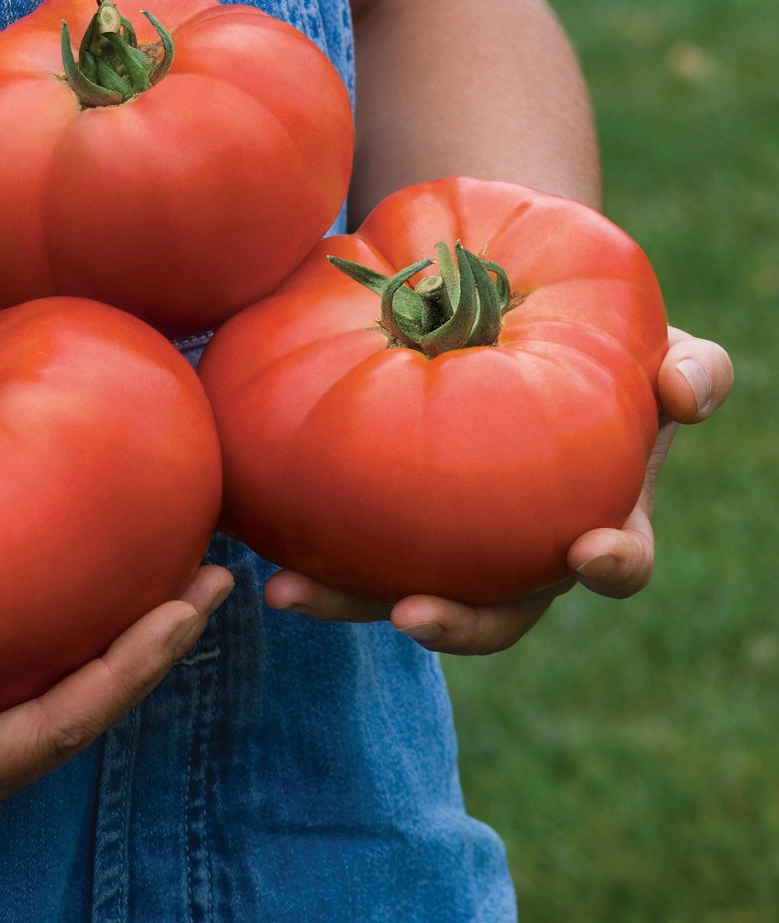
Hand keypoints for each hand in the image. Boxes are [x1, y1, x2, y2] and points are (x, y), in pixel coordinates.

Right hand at [0, 565, 232, 842]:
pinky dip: (75, 645)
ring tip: (179, 590)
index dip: (132, 668)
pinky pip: (32, 687)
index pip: (64, 726)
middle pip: (83, 717)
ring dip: (125, 649)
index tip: (188, 609)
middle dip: (153, 656)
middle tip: (212, 585)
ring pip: (65, 704)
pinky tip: (96, 601)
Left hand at [265, 327, 732, 654]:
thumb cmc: (602, 346)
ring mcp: (450, 539)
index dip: (608, 566)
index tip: (586, 553)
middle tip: (410, 614)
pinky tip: (251, 525)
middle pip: (493, 611)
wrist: (520, 322)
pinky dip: (302, 538)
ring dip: (345, 598)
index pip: (616, 559)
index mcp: (598, 516)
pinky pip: (345, 537)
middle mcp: (521, 547)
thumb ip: (692, 370)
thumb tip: (684, 393)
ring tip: (286, 589)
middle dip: (453, 624)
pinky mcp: (388, 514)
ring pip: (398, 588)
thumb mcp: (657, 348)